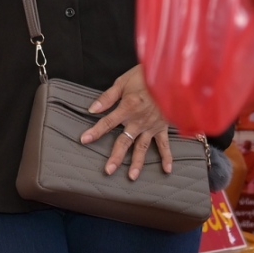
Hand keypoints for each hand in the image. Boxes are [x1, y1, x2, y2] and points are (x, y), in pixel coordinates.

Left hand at [80, 65, 173, 180]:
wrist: (169, 75)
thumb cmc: (144, 76)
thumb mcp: (122, 82)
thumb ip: (108, 97)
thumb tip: (92, 109)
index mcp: (127, 108)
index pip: (107, 123)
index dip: (95, 132)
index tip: (84, 140)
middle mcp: (138, 121)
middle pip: (124, 142)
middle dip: (115, 157)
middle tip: (108, 171)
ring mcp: (151, 126)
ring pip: (142, 148)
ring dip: (137, 163)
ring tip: (131, 177)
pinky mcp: (163, 127)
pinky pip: (164, 144)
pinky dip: (167, 157)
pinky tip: (167, 170)